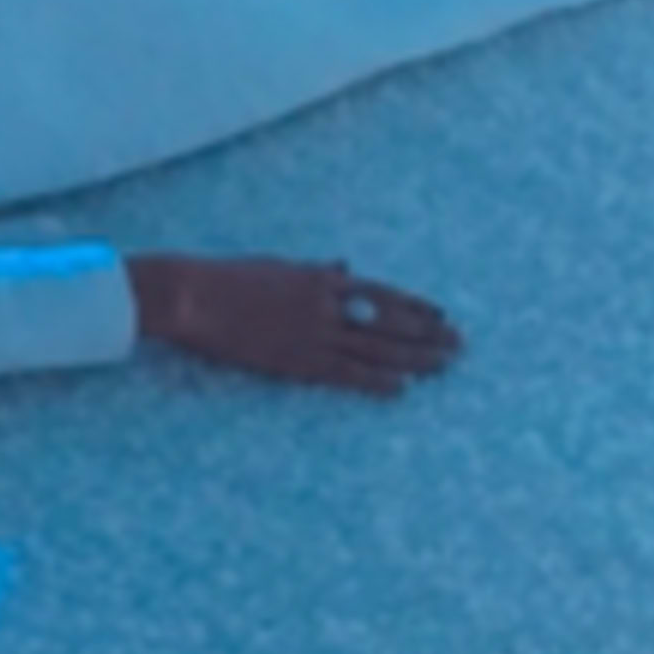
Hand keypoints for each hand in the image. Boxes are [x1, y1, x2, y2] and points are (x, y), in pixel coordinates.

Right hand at [124, 252, 459, 393]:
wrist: (193, 295)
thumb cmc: (230, 276)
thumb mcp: (279, 265)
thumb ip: (316, 270)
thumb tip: (344, 265)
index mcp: (322, 280)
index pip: (382, 294)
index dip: (414, 305)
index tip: (441, 313)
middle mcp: (327, 305)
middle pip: (389, 322)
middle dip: (427, 333)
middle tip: (459, 343)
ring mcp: (313, 334)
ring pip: (376, 348)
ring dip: (414, 357)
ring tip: (444, 365)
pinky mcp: (296, 361)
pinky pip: (346, 373)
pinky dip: (376, 381)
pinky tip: (402, 388)